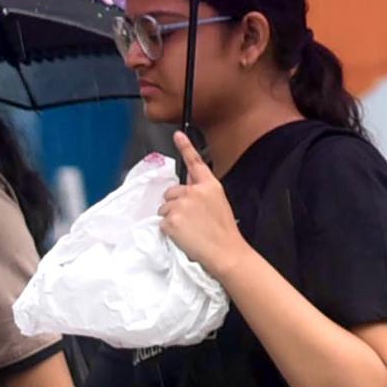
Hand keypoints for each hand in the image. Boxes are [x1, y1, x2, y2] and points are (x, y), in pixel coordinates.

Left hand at [158, 130, 249, 281]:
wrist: (225, 251)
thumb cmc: (224, 231)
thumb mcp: (218, 203)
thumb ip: (202, 191)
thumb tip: (187, 184)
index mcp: (209, 185)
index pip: (195, 162)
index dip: (185, 147)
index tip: (177, 134)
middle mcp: (194, 191)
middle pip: (171, 192)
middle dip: (174, 204)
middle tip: (190, 220)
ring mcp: (181, 205)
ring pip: (164, 208)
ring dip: (171, 217)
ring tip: (189, 229)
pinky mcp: (171, 220)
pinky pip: (161, 223)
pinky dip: (168, 230)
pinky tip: (183, 236)